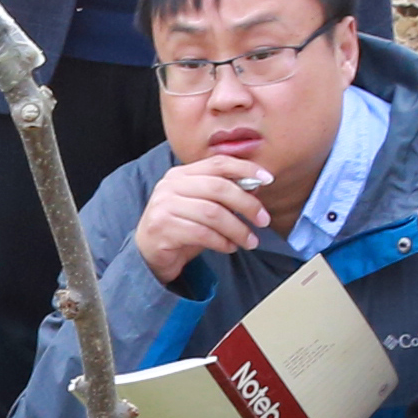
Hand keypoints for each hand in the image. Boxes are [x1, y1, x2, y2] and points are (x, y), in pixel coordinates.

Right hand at [128, 153, 271, 279]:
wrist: (149, 254)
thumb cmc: (181, 228)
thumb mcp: (202, 206)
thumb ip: (223, 195)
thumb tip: (256, 185)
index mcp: (181, 174)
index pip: (218, 163)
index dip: (246, 168)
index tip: (268, 179)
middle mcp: (170, 185)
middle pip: (218, 187)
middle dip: (246, 204)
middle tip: (263, 220)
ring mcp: (164, 205)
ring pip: (212, 213)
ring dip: (237, 229)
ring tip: (250, 241)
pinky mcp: (162, 228)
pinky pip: (202, 233)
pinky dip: (222, 242)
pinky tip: (230, 247)